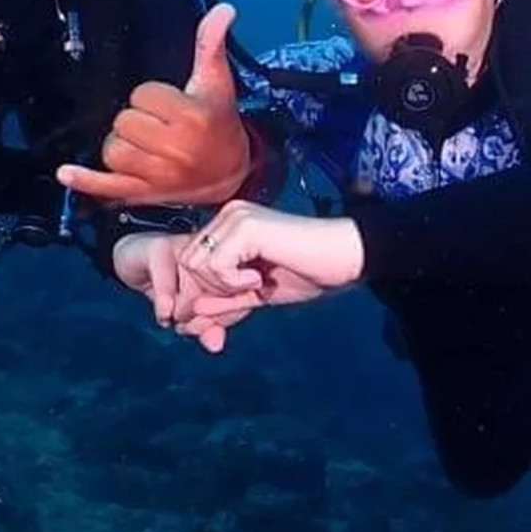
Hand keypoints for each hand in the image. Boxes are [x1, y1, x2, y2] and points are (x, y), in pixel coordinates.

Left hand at [57, 3, 251, 205]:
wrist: (230, 172)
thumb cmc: (219, 123)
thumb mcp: (217, 83)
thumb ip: (211, 44)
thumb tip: (222, 10)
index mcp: (191, 119)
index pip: (143, 95)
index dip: (152, 96)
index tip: (168, 105)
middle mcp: (174, 149)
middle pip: (124, 122)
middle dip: (136, 119)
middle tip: (158, 124)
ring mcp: (158, 174)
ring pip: (113, 150)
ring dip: (121, 143)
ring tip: (142, 142)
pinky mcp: (144, 192)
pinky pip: (108, 186)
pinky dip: (85, 181)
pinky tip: (66, 173)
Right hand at [113, 232, 261, 352]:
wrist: (133, 258)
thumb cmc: (169, 284)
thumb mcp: (190, 309)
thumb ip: (205, 327)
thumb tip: (215, 346)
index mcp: (225, 262)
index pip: (241, 291)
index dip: (229, 316)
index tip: (212, 329)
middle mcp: (211, 251)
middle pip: (224, 288)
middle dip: (209, 317)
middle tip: (191, 328)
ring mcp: (187, 247)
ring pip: (198, 284)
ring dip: (185, 310)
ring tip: (175, 319)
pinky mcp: (159, 248)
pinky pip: (167, 282)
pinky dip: (164, 303)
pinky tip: (164, 314)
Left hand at [177, 201, 364, 301]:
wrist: (343, 259)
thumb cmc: (308, 272)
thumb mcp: (255, 294)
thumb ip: (224, 303)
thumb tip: (192, 316)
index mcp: (229, 225)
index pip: (191, 260)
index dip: (203, 291)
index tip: (227, 306)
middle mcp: (229, 215)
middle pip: (187, 262)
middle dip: (208, 290)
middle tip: (243, 294)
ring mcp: (236, 217)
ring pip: (196, 263)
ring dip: (222, 285)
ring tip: (254, 284)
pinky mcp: (246, 226)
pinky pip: (215, 265)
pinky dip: (233, 282)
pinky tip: (259, 278)